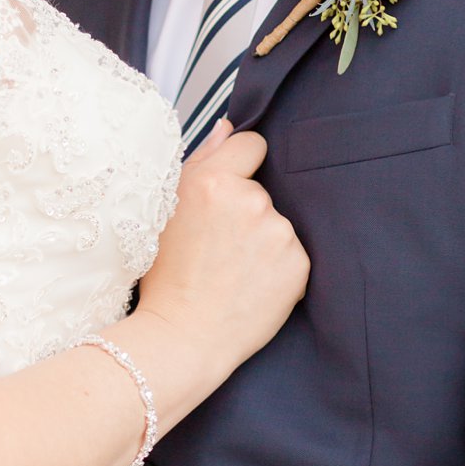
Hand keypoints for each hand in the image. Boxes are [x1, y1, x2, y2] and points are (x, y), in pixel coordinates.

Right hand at [138, 119, 309, 386]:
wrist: (184, 337)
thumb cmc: (166, 277)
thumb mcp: (166, 212)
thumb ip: (202, 162)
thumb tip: (229, 128)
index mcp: (211, 182)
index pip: (251, 144)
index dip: (241, 165)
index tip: (229, 190)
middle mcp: (250, 201)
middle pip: (261, 189)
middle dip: (245, 210)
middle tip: (218, 247)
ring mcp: (278, 232)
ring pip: (276, 222)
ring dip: (262, 239)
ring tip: (233, 270)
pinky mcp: (298, 263)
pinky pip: (291, 252)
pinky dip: (277, 266)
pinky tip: (251, 285)